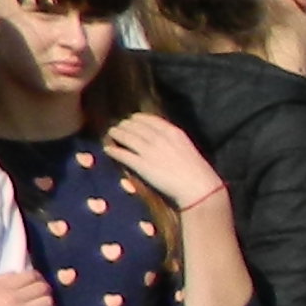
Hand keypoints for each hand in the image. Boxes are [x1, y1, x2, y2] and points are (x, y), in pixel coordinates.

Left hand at [100, 115, 223, 210]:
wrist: (198, 187)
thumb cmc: (198, 170)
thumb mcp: (186, 147)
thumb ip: (172, 141)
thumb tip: (158, 138)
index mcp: (173, 132)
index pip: (149, 119)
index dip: (136, 118)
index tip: (131, 119)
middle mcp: (159, 138)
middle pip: (135, 126)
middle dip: (124, 125)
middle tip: (118, 127)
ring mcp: (149, 151)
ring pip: (126, 137)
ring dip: (116, 134)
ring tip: (111, 134)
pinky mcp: (141, 165)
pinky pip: (123, 154)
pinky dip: (113, 151)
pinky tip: (107, 150)